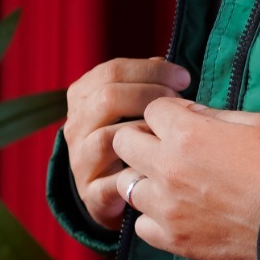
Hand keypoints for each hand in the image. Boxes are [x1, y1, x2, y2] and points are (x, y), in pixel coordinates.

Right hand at [64, 56, 191, 228]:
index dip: (152, 70)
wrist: (106, 190)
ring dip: (146, 131)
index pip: (112, 71)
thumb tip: (169, 67)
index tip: (184, 78)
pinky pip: (116, 178)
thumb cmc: (128, 136)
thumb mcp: (130, 104)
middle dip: (151, 95)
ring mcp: (80, 159)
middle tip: (178, 103)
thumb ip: (145, 82)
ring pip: (109, 137)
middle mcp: (75, 125)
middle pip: (108, 98)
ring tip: (171, 132)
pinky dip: (142, 170)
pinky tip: (164, 164)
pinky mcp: (90, 192)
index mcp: (82, 96)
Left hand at [110, 98, 259, 259]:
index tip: (186, 121)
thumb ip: (216, 116)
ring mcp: (166, 206)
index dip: (170, 112)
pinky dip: (153, 217)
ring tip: (170, 183)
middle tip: (166, 147)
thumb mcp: (258, 123)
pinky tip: (175, 212)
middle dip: (142, 138)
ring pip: (126, 184)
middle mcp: (167, 167)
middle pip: (124, 141)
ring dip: (144, 179)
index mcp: (187, 133)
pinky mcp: (173, 239)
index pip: (152, 108)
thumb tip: (192, 115)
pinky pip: (141, 224)